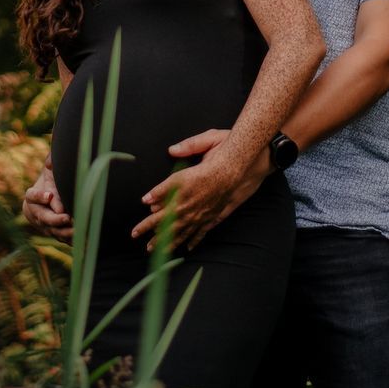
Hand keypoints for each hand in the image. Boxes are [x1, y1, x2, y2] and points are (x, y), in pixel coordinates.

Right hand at [22, 163, 72, 240]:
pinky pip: (63, 239)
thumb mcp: (50, 172)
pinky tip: (84, 239)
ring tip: (77, 229)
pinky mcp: (55, 234)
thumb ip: (51, 165)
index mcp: (32, 197)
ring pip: (53, 231)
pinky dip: (72, 240)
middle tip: (66, 217)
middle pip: (43, 218)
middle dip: (55, 219)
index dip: (40, 196)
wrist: (47, 201)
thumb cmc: (51, 182)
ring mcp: (45, 226)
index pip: (32, 196)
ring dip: (65, 232)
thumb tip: (51, 160)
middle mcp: (37, 214)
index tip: (50, 195)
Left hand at [133, 128, 271, 252]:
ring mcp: (205, 210)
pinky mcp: (216, 214)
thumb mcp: (209, 139)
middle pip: (168, 217)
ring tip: (153, 248)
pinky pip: (202, 230)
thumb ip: (189, 146)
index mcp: (189, 180)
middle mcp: (194, 199)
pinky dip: (192, 239)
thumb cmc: (230, 150)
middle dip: (150, 228)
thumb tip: (172, 151)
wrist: (252, 163)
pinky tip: (186, 248)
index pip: (164, 192)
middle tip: (135, 235)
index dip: (153, 198)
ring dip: (167, 239)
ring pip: (182, 228)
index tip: (144, 202)